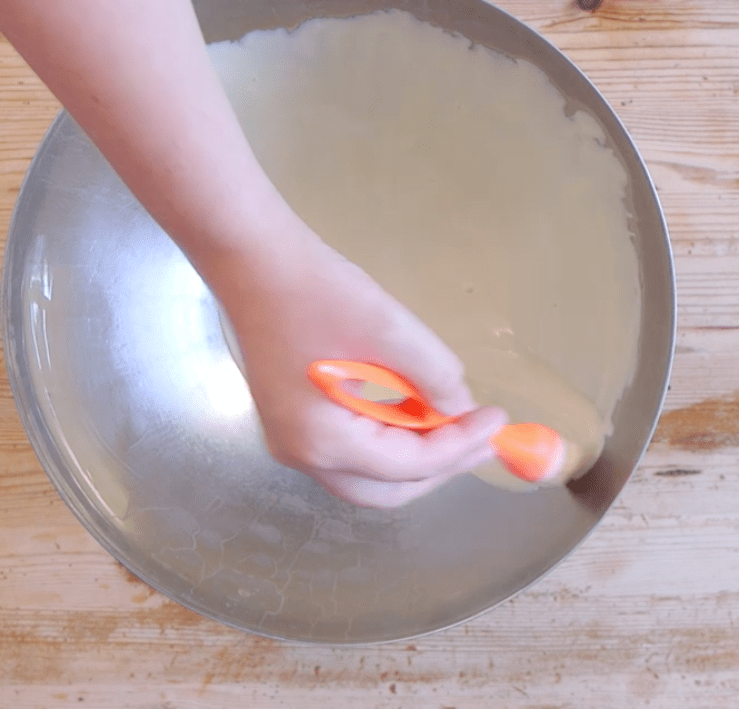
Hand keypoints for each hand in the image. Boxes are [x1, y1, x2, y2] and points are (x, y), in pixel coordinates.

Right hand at [206, 218, 506, 508]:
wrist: (255, 262)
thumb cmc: (317, 292)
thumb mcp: (388, 329)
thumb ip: (435, 376)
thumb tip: (460, 409)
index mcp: (322, 440)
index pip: (408, 464)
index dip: (460, 445)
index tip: (498, 418)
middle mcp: (302, 455)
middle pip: (387, 489)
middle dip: (441, 466)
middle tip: (482, 438)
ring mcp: (292, 442)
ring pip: (369, 475)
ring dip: (416, 456)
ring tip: (457, 426)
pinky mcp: (292, 422)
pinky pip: (351, 450)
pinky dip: (389, 440)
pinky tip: (415, 413)